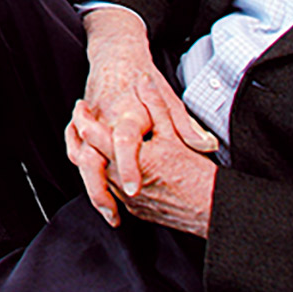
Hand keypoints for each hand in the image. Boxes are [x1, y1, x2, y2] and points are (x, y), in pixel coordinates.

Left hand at [64, 112, 218, 235]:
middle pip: (89, 160)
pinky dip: (106, 176)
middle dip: (82, 139)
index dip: (83, 120)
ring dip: (93, 158)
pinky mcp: (136, 210)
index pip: (94, 137)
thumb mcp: (174, 132)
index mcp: (132, 157)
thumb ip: (156, 105)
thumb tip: (145, 81)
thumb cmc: (195, 171)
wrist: (211, 207)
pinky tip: (111, 163)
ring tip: (93, 139)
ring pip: (99, 176)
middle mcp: (124, 182)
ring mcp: (128, 199)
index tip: (82, 108)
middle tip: (82, 120)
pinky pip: (112, 192)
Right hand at [68, 8, 218, 232]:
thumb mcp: (170, 98)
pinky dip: (81, 170)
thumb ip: (186, 125)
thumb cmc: (143, 78)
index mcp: (128, 114)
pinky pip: (73, 150)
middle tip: (114, 213)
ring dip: (90, 186)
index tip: (134, 189)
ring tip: (108, 210)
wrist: (115, 54)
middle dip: (99, 190)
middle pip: (92, 158)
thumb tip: (207, 145)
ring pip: (79, 158)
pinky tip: (97, 188)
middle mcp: (105, 120)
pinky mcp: (80, 125)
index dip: (128, 166)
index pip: (124, 142)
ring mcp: (89, 123)